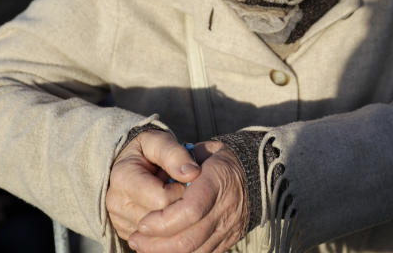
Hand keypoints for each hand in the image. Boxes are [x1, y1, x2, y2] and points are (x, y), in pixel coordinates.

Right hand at [106, 130, 200, 240]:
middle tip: (180, 190)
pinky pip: (152, 241)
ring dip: (171, 218)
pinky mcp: (126, 233)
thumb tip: (192, 173)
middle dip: (177, 207)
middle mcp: (116, 203)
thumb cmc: (148, 150)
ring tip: (170, 197)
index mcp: (123, 178)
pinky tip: (166, 211)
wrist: (129, 162)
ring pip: (157, 235)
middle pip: (159, 221)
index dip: (181, 191)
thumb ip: (175, 154)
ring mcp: (118, 221)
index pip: (162, 199)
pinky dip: (165, 228)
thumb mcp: (160, 142)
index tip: (184, 180)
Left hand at [127, 140, 247, 252]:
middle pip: (188, 238)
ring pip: (194, 252)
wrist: (258, 174)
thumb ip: (180, 164)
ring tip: (142, 247)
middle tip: (135, 238)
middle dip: (156, 243)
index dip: (163, 222)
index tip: (143, 222)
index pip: (190, 210)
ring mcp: (229, 228)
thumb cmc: (220, 159)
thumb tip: (157, 180)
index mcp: (218, 181)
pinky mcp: (229, 240)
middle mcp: (225, 209)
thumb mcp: (203, 151)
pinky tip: (162, 250)